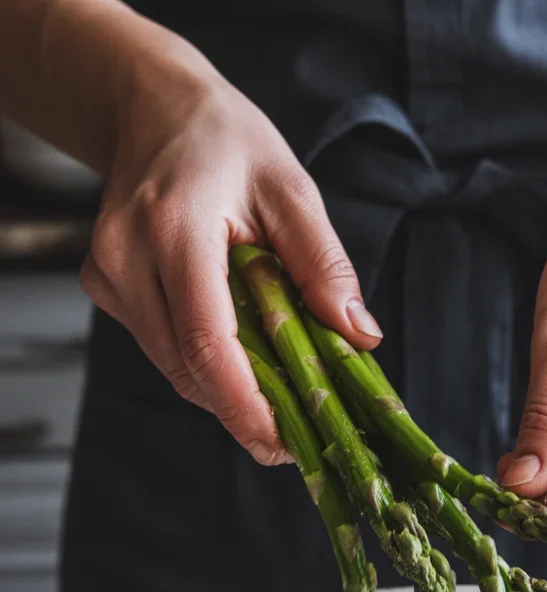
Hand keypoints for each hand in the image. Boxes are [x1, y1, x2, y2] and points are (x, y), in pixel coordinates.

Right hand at [81, 58, 380, 463]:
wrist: (153, 110)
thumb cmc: (227, 143)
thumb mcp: (292, 189)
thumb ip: (325, 264)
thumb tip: (357, 336)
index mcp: (175, 228)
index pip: (207, 341)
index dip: (244, 405)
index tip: (281, 444)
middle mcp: (126, 257)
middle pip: (187, 368)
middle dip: (244, 411)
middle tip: (297, 437)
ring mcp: (108, 275)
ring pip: (174, 367)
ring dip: (227, 391)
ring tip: (281, 398)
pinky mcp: (106, 288)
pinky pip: (163, 349)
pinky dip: (205, 365)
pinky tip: (241, 354)